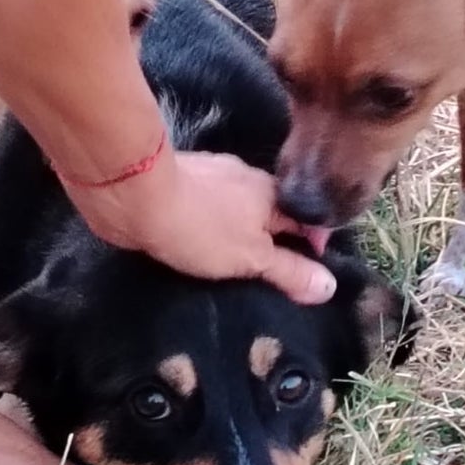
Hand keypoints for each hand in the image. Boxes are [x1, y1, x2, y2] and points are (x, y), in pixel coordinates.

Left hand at [67, 147, 336, 304]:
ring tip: (229, 270)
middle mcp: (246, 179)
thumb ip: (289, 271)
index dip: (312, 248)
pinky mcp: (178, 187)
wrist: (134, 194)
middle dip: (272, 244)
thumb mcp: (252, 257)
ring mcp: (210, 179)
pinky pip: (204, 210)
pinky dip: (207, 227)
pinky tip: (195, 248)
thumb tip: (330, 286)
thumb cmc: (201, 227)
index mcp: (271, 193)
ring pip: (236, 212)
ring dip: (237, 235)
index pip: (305, 220)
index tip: (303, 280)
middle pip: (270, 215)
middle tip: (266, 282)